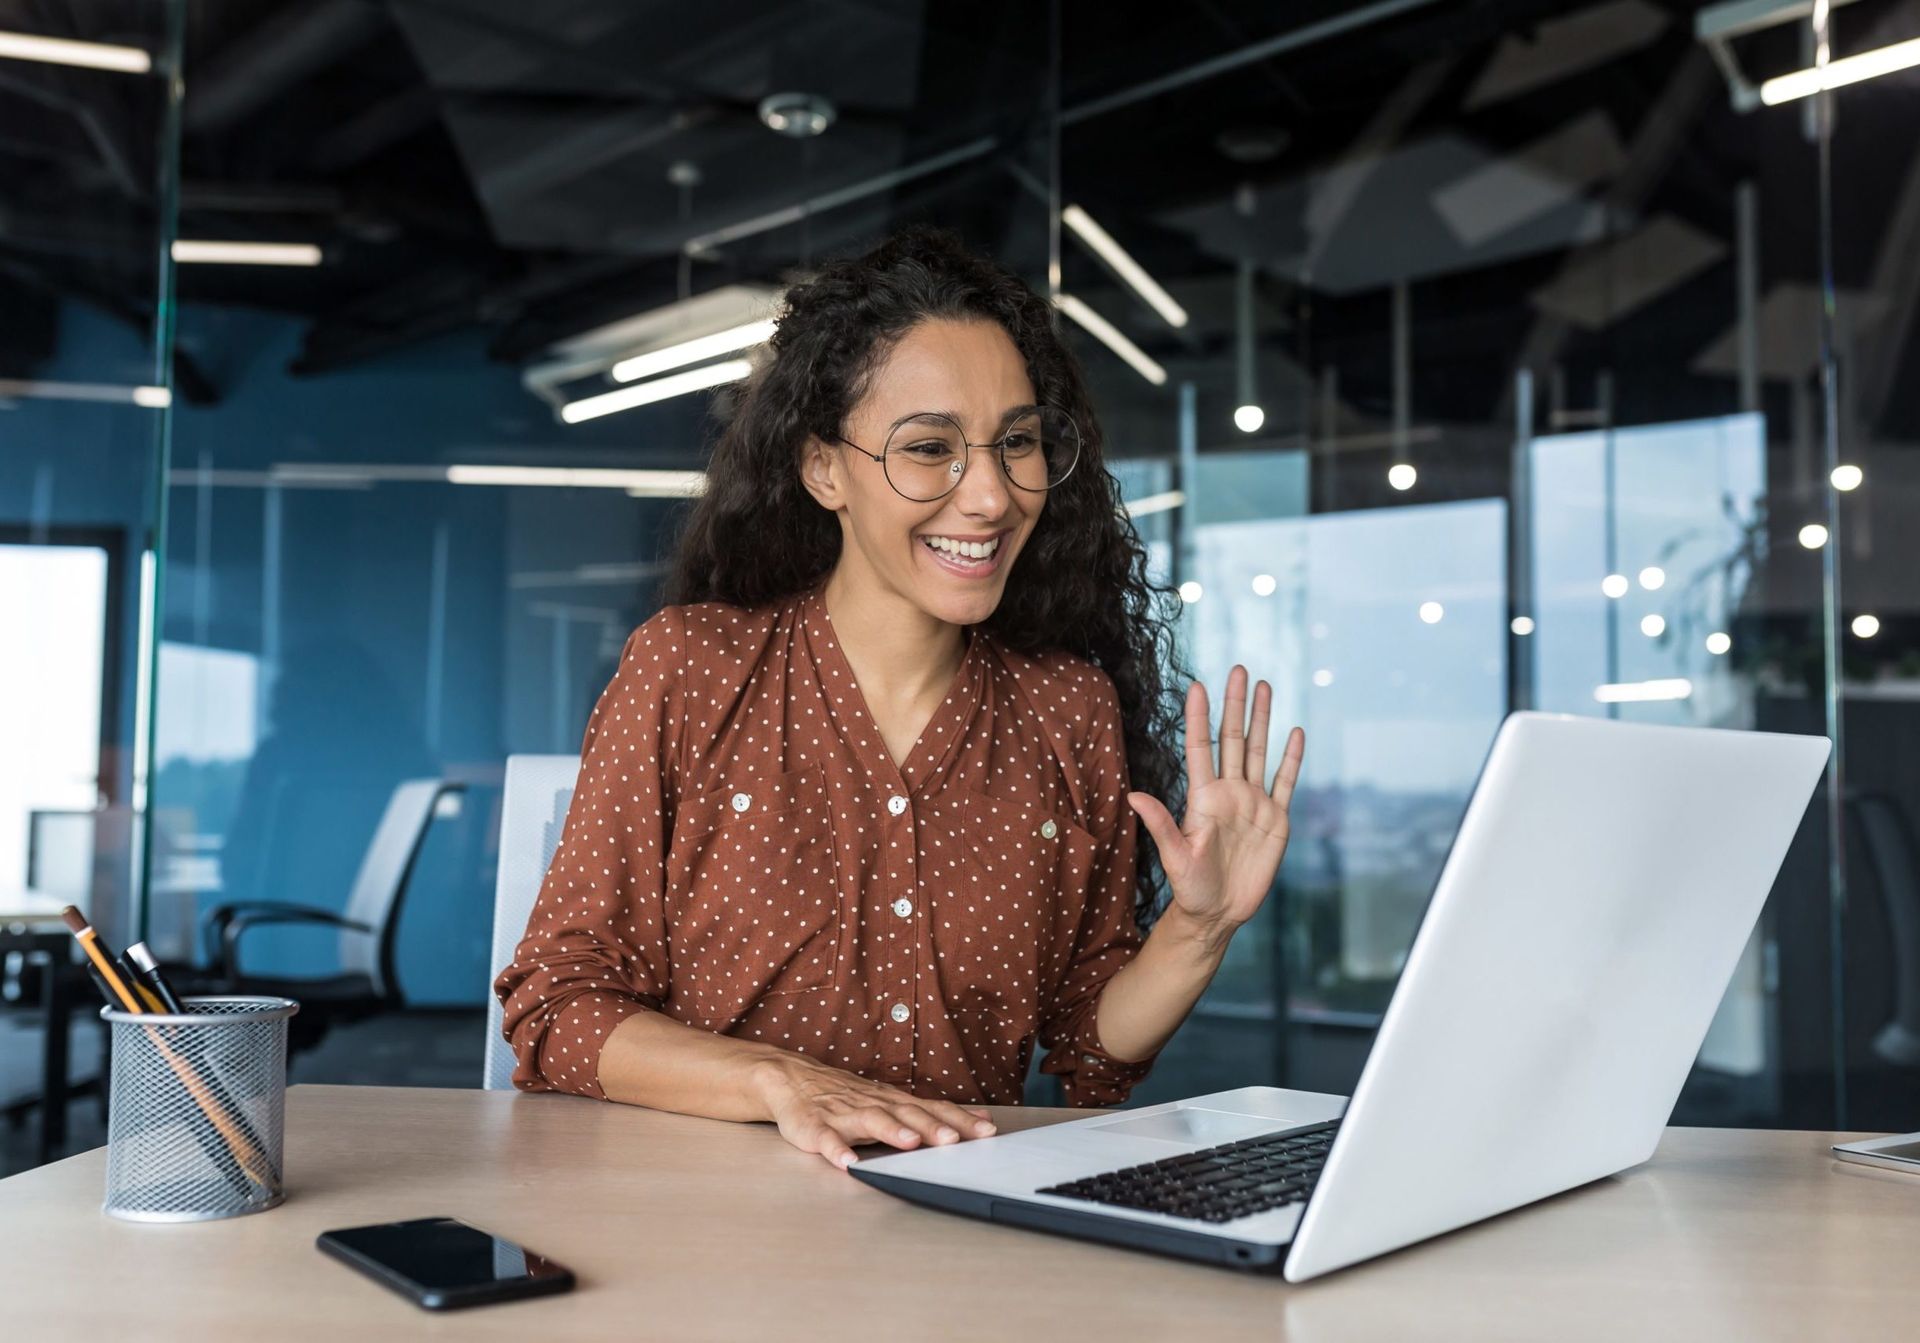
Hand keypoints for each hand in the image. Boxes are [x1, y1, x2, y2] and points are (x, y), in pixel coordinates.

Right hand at [750, 1050, 997, 1170]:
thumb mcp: (892, 1102)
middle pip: (907, 1113)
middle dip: (931, 1126)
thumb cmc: (849, 1097)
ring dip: (891, 1130)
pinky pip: (826, 1139)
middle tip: (955, 1139)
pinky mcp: (815, 1127)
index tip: (986, 1130)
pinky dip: (837, 1150)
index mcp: (894, 1101)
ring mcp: (844, 1114)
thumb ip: (930, 1113)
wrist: (793, 1080)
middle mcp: (873, 1104)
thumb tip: (978, 1121)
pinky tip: (847, 1163)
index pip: (932, 1109)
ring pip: (871, 1120)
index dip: (959, 1119)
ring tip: (909, 1143)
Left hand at [1126, 666, 1304, 944]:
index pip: (1200, 748)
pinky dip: (1291, 759)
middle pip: (1233, 739)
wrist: (1218, 912)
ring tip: (1265, 686)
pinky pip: (1285, 782)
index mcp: (1203, 797)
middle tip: (1239, 669)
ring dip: (1262, 719)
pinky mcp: (1276, 820)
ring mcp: (1254, 803)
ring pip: (1259, 751)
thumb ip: (1159, 823)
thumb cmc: (1189, 887)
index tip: (1197, 685)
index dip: (1199, 717)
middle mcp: (1229, 793)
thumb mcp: (1174, 856)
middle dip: (1236, 704)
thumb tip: (1132, 795)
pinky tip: (1295, 733)